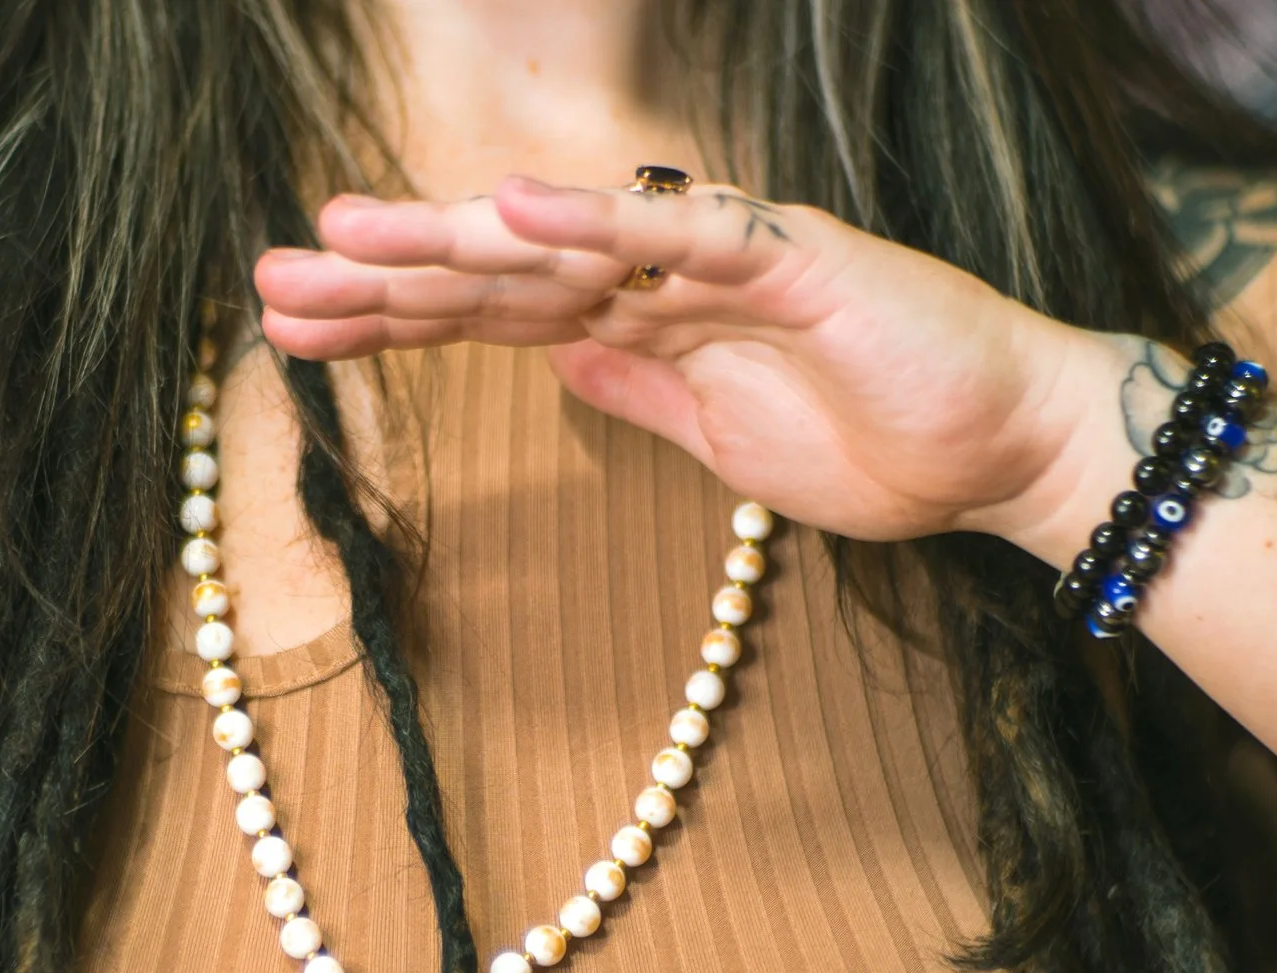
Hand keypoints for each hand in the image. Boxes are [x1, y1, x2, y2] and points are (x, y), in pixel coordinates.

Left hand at [253, 177, 1101, 541]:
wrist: (1005, 457)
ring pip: (565, 244)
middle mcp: (664, 281)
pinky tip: (507, 210)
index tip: (295, 331)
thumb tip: (559, 370)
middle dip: (386, 279)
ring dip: (453, 239)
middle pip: (501, 274)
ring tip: (344, 235)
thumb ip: (640, 397)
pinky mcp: (791, 259)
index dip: (395, 320)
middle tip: (271, 281)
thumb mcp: (724, 445)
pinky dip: (598, 220)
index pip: (494, 318)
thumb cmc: (883, 448)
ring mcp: (722, 262)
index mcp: (644, 329)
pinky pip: (682, 233)